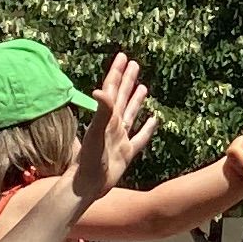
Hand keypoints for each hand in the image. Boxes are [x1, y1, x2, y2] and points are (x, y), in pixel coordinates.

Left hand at [70, 55, 158, 199]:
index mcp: (105, 117)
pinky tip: (154, 120)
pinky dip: (148, 128)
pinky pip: (140, 136)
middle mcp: (112, 124)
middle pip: (122, 97)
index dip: (117, 72)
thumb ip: (101, 112)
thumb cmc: (89, 160)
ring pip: (131, 113)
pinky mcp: (127, 152)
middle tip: (133, 63)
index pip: (112, 89)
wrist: (88, 185)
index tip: (123, 56)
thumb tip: (101, 89)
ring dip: (136, 99)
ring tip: (142, 86)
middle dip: (127, 80)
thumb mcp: (96, 133)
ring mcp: (120, 137)